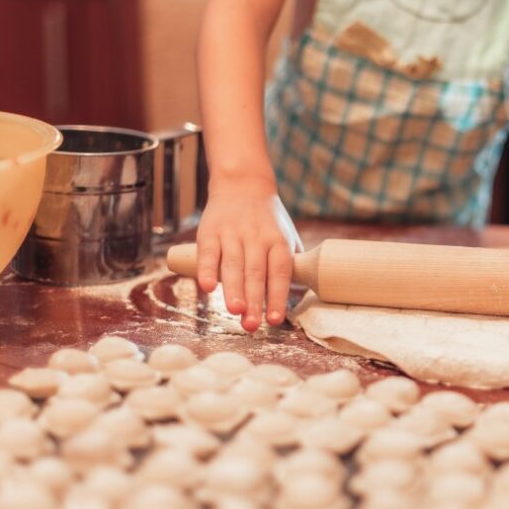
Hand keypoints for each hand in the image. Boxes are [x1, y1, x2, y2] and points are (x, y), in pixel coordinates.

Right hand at [195, 180, 302, 331]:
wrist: (242, 183)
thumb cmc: (268, 221)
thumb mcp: (286, 235)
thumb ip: (291, 264)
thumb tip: (300, 296)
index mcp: (278, 241)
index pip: (280, 272)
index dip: (277, 296)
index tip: (275, 319)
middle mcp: (257, 237)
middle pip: (256, 272)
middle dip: (254, 300)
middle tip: (252, 325)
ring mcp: (233, 234)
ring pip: (233, 265)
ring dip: (233, 290)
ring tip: (235, 311)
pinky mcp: (210, 231)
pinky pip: (209, 252)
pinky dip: (207, 270)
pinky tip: (208, 287)